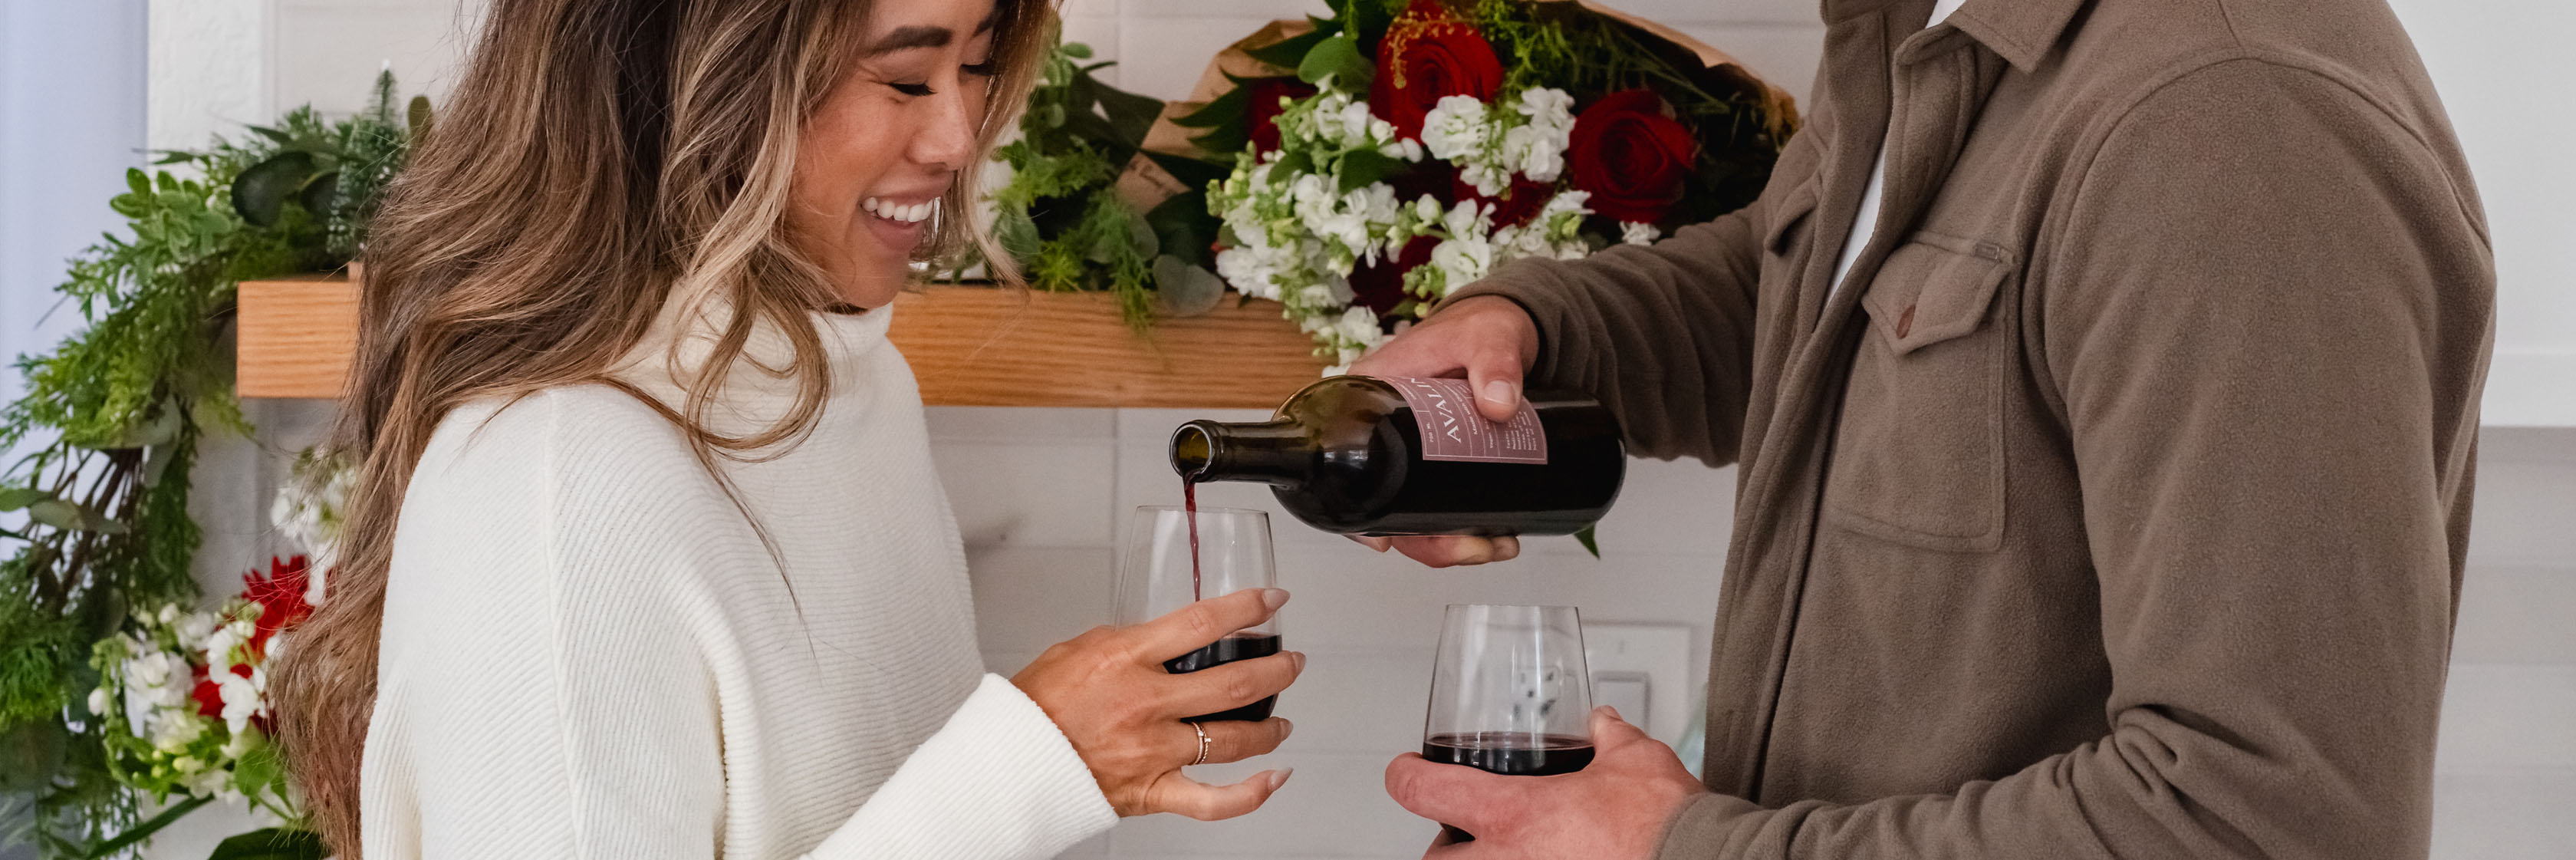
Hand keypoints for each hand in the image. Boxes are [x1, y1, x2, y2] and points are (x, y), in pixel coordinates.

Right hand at [1012, 588, 1303, 819]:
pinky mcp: (1151, 790)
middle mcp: (1147, 704)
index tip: (1272, 601)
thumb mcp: (1081, 648)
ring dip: (1270, 726)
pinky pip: (1213, 800)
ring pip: (1233, 738)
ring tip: (1283, 719)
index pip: (1202, 623)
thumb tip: (1166, 636)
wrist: (1008, 759)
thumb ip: (1130, 642)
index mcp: (1127, 659)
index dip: (1247, 608)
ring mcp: (1153, 750)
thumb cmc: (1037, 705)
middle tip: (1292, 663)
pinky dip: (1251, 793)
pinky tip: (1275, 778)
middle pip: (1234, 682)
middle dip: (1276, 669)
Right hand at [1345, 295, 1540, 567]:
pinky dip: (1460, 528)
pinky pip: (1435, 505)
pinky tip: (1492, 537)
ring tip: (1495, 546)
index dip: (1356, 514)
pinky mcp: (1436, 462)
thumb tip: (1498, 403)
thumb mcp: (1490, 339)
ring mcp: (1408, 450)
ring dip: (1448, 542)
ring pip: (1412, 513)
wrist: (1507, 333)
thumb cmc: (1482, 328)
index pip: (1341, 461)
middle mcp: (1381, 429)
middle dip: (1425, 541)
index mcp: (1371, 394)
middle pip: (1382, 505)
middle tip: (1472, 547)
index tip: (1384, 541)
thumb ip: (1496, 364)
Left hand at [1384, 707, 1705, 858]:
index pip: (1424, 790)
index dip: (1406, 775)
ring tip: (1507, 850)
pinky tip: (1550, 859)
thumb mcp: (1633, 759)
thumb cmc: (1664, 826)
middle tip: (1458, 832)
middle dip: (1443, 845)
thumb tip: (1602, 723)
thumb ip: (1608, 737)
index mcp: (1513, 814)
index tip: (1407, 770)